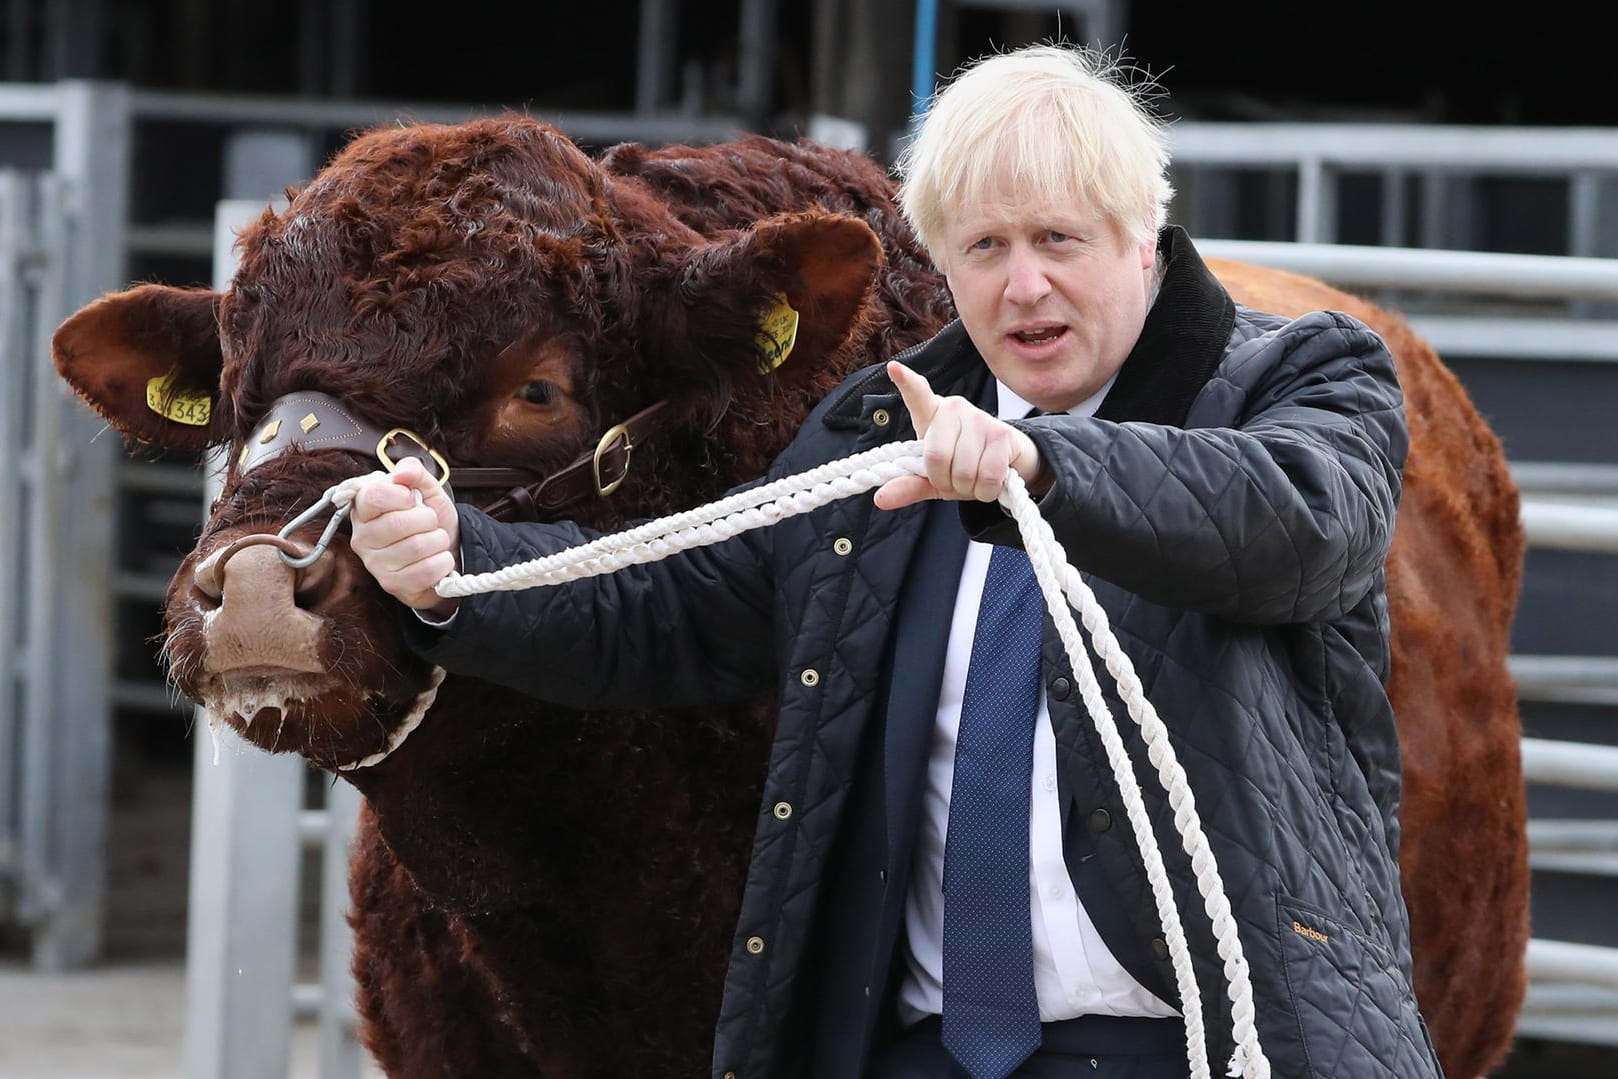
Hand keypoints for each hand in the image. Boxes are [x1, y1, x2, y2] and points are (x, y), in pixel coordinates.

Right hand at [350, 456, 460, 616]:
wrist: (448, 550)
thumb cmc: (430, 521)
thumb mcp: (426, 490)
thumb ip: (414, 472)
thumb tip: (404, 471)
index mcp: (364, 509)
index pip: (374, 496)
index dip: (402, 495)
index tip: (413, 500)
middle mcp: (362, 537)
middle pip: (397, 523)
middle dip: (427, 520)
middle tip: (430, 523)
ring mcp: (374, 564)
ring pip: (416, 547)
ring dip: (438, 541)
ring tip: (435, 541)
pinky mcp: (391, 584)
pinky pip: (426, 571)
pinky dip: (442, 562)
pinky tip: (438, 559)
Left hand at [873, 361, 1045, 509]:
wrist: (1010, 464)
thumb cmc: (966, 466)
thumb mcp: (934, 478)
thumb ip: (909, 485)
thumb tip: (880, 499)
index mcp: (932, 414)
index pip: (918, 396)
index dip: (906, 382)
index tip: (894, 368)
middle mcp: (954, 408)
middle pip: (937, 458)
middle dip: (946, 482)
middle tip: (956, 480)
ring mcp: (980, 418)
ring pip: (963, 471)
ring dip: (969, 489)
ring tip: (976, 479)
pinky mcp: (1003, 434)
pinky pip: (987, 476)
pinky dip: (986, 491)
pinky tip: (991, 482)